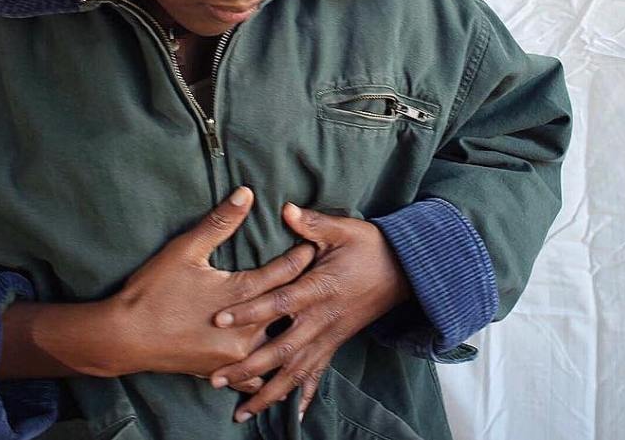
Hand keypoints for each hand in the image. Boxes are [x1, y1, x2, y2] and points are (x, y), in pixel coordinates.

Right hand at [103, 187, 315, 390]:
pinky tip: (279, 358)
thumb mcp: (185, 249)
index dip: (301, 256)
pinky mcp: (222, 371)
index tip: (316, 245)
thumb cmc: (152, 290)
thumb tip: (246, 193)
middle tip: (323, 277)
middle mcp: (245, 329)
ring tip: (308, 315)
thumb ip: (220, 222)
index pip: (283, 272)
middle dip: (303, 291)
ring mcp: (235, 354)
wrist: (123, 337)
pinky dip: (268, 364)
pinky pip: (256, 373)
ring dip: (290, 328)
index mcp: (240, 294)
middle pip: (287, 308)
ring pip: (277, 343)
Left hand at [208, 203, 411, 422]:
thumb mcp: (343, 229)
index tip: (221, 319)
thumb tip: (286, 209)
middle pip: (281, 349)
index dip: (250, 311)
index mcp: (319, 288)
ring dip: (269, 392)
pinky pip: (318, 374)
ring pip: (296, 371)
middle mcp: (323, 319)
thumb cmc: (371, 246)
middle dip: (249, 366)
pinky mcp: (337, 343)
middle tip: (217, 379)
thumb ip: (312, 224)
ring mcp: (330, 336)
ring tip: (243, 412)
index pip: (279, 302)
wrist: (406, 270)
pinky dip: (303, 395)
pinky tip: (290, 415)